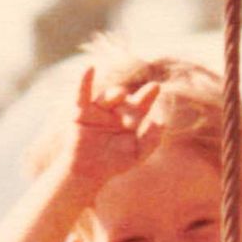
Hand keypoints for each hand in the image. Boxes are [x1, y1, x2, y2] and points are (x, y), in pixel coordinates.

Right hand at [62, 69, 160, 201]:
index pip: (141, 104)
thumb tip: (161, 122)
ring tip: (120, 94)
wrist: (89, 172)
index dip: (148, 95)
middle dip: (133, 99)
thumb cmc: (114, 163)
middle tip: (146, 94)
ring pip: (107, 98)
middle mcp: (115, 110)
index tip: (155, 87)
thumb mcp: (137, 154)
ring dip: (114, 95)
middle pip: (125, 100)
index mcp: (130, 117)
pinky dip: (83, 81)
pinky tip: (89, 68)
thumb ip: (151, 140)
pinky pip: (82, 95)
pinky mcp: (81, 112)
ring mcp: (98, 110)